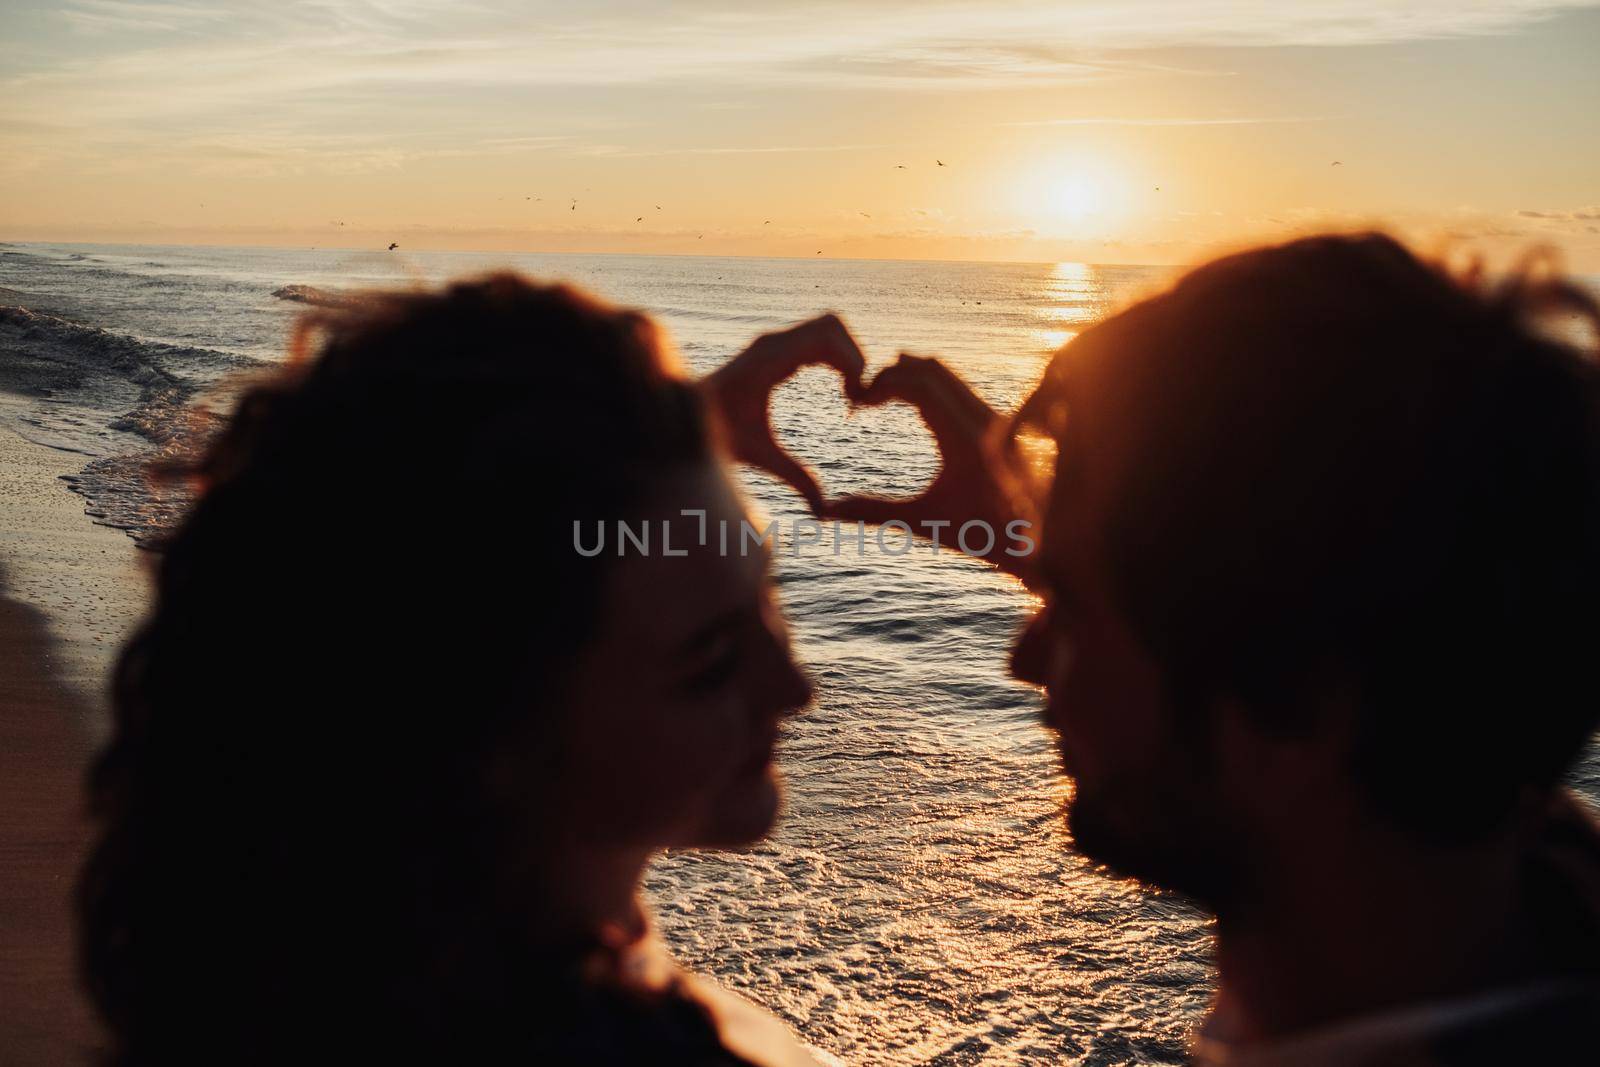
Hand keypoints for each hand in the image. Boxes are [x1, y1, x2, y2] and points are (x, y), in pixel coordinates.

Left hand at [701, 313, 866, 512]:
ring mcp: (775, 342)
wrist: (685, 417)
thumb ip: (794, 478)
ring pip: (829, 328)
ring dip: (849, 356)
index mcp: (769, 359)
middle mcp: (773, 342)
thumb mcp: (760, 456)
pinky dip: (837, 359)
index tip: (855, 401)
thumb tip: (821, 512)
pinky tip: (840, 392)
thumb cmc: (717, 435)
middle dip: (856, 357)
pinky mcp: (777, 349)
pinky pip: (819, 339)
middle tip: (858, 397)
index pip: (826, 337)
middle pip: (833, 325)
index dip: (852, 364)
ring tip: (852, 396)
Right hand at [821, 354, 1036, 579]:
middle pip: (931, 368)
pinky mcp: (999, 424)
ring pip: (948, 375)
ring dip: (912, 377)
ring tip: (879, 395)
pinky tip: (909, 406)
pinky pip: (960, 389)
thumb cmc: (982, 537)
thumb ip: (872, 513)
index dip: (881, 383)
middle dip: (892, 373)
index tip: (856, 400)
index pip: (918, 384)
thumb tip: (823, 512)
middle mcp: (985, 419)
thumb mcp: (923, 524)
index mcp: (965, 439)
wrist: (1039, 546)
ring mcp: (995, 418)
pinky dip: (931, 387)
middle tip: (863, 395)